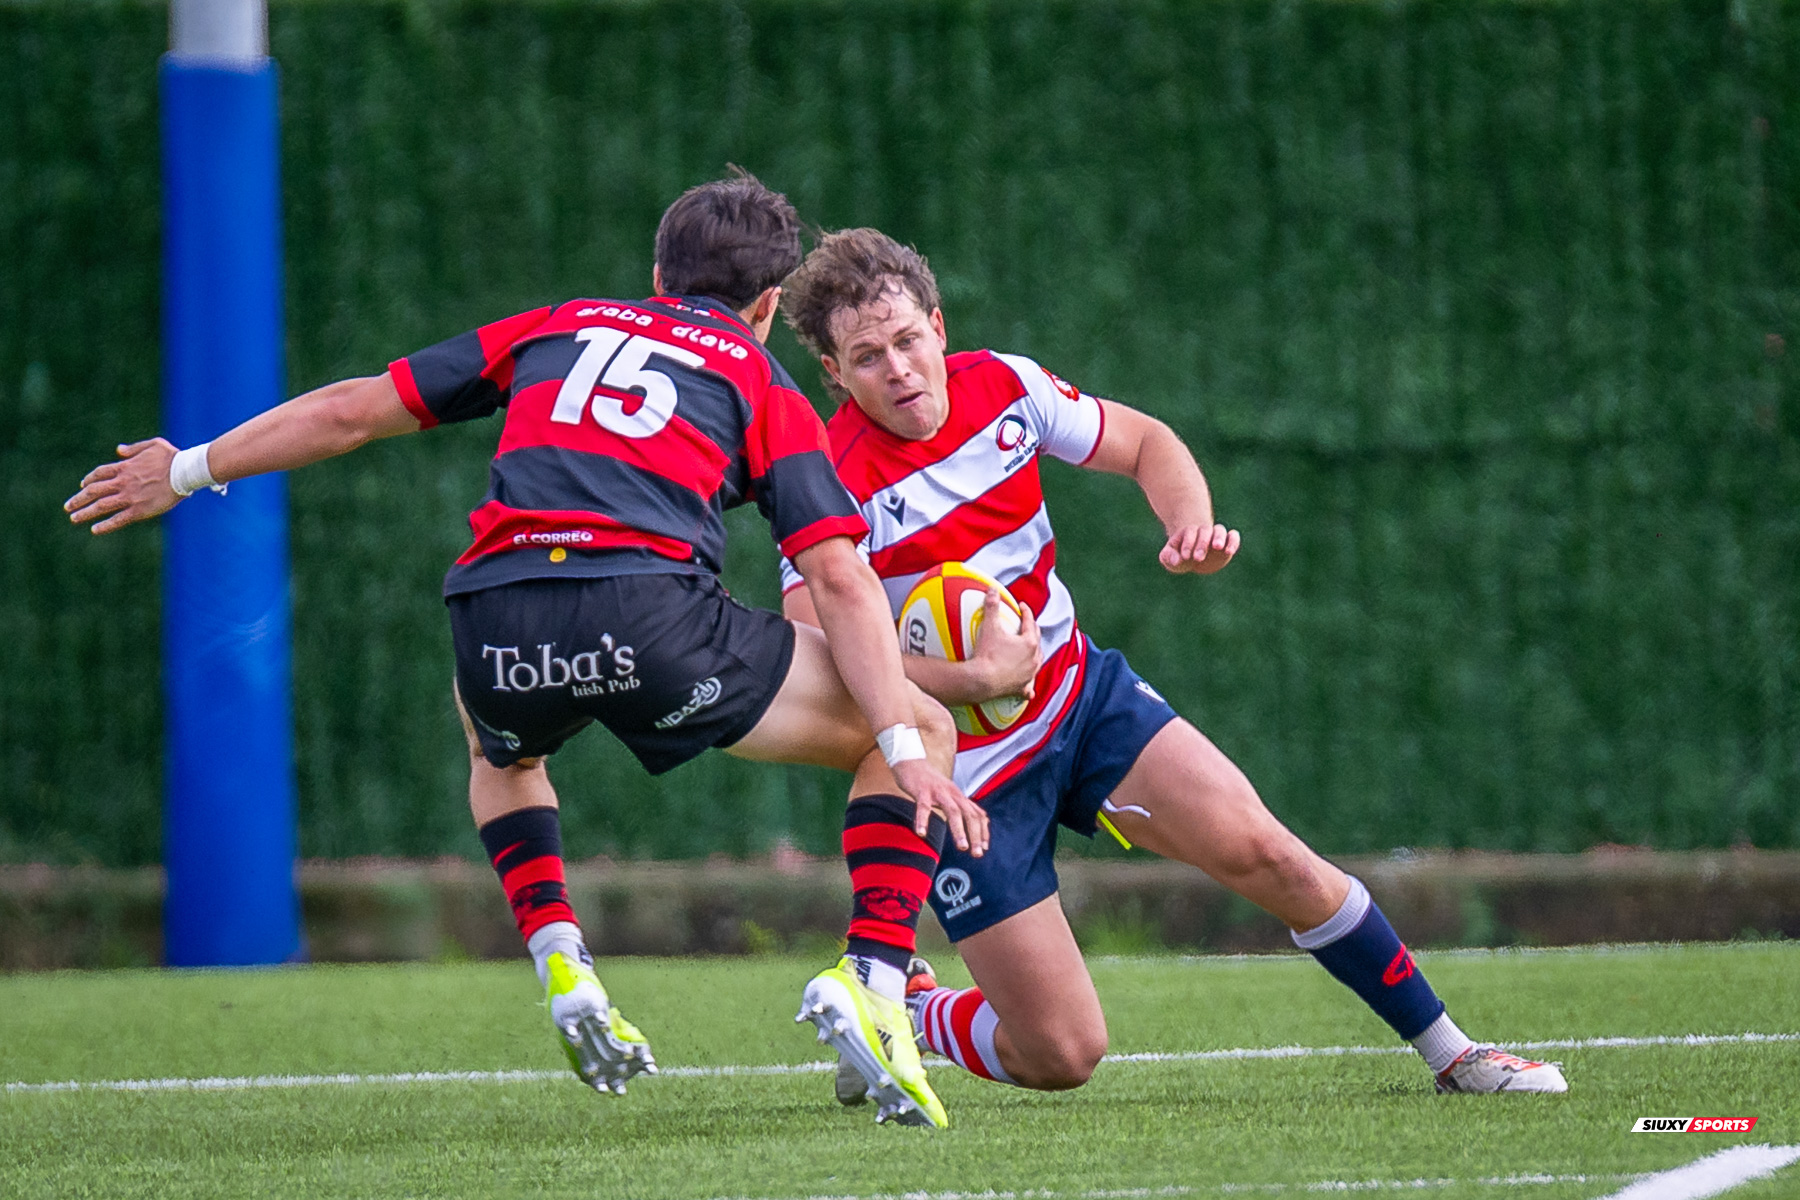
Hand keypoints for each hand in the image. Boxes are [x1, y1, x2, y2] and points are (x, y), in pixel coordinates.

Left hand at [65, 439, 181, 534]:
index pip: (99, 474)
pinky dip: (105, 525)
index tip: (83, 486)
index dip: (89, 480)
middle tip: (68, 506)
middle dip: (78, 499)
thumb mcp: (152, 444)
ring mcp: (129, 497)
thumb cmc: (172, 457)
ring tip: (73, 519)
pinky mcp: (139, 510)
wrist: (184, 472)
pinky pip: (118, 519)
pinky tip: (94, 530)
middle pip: (93, 491)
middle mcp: (122, 482)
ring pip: (101, 506)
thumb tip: (119, 450)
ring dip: (85, 513)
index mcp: (124, 467)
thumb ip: (133, 448)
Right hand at [891, 758, 988, 857]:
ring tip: (962, 847)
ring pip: (952, 811)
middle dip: (975, 835)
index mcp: (958, 796)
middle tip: (977, 854)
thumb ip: (960, 806)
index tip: (985, 848)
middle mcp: (952, 793)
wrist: (910, 761)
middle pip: (969, 814)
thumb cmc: (929, 782)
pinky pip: (923, 807)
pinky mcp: (921, 790)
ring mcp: (937, 791)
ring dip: (959, 830)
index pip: (977, 814)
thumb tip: (974, 822)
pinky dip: (923, 820)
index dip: (983, 831)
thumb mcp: (948, 794)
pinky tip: (921, 833)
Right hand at [970, 587, 1040, 701]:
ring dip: (1035, 656)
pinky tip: (1029, 688)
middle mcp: (1033, 659)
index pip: (1030, 622)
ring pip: (1037, 662)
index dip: (1026, 612)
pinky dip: (1028, 685)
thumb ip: (992, 606)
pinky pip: (1028, 688)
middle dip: (1033, 631)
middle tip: (1028, 625)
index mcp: (1029, 643)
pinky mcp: (1021, 688)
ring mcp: (1029, 675)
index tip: (1021, 607)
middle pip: (1037, 641)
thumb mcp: (990, 627)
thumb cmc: (987, 655)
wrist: (981, 681)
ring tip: (1031, 652)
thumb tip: (992, 590)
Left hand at [1159, 522, 1239, 574]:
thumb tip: (1176, 560)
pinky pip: (1233, 537)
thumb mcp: (1169, 557)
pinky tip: (1229, 551)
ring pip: (1219, 530)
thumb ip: (1168, 556)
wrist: (1193, 558)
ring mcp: (1216, 536)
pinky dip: (1233, 541)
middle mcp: (1203, 531)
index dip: (1188, 543)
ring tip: (1217, 547)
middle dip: (1202, 543)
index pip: (1190, 531)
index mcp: (1188, 532)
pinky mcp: (1227, 543)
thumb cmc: (1179, 556)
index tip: (1185, 556)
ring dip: (1219, 538)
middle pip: (1204, 530)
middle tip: (1198, 558)